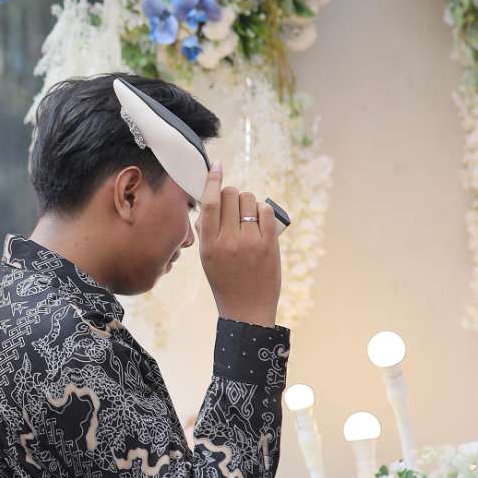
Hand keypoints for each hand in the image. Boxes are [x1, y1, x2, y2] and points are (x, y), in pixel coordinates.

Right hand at [197, 161, 281, 327]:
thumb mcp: (207, 258)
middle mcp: (228, 240)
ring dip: (248, 202)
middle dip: (232, 195)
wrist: (247, 310)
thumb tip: (212, 201)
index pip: (210, 202)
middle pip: (231, 195)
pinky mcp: (270, 244)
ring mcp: (251, 242)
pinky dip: (262, 211)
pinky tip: (259, 222)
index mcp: (208, 244)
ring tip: (247, 219)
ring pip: (250, 200)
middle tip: (234, 208)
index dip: (213, 181)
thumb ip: (208, 230)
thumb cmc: (225, 282)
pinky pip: (266, 211)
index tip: (217, 166)